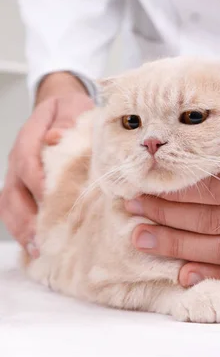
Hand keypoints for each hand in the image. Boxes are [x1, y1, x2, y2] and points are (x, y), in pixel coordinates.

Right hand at [0, 72, 93, 252]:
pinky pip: (14, 210)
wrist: (61, 109)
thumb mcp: (73, 106)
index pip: (26, 160)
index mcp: (29, 137)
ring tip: (37, 250)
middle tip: (40, 238)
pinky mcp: (22, 188)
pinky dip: (22, 230)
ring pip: (9, 204)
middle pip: (13, 190)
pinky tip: (35, 248)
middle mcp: (18, 159)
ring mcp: (17, 175)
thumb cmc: (71, 110)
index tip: (49, 198)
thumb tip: (55, 138)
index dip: (35, 180)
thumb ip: (67, 120)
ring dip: (21, 228)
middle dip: (25, 216)